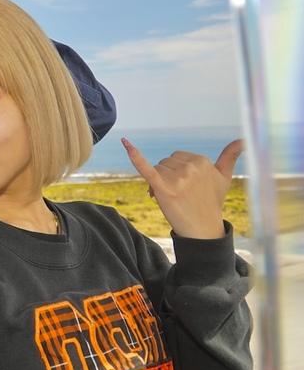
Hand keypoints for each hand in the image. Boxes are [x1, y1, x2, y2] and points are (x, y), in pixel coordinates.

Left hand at [123, 138, 242, 238]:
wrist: (203, 229)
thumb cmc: (212, 202)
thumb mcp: (224, 178)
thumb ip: (230, 157)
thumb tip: (243, 139)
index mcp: (202, 161)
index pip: (177, 157)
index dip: (177, 171)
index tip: (185, 185)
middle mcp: (190, 168)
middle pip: (166, 163)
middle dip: (168, 176)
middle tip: (179, 193)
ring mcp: (178, 179)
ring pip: (157, 169)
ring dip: (159, 181)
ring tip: (171, 197)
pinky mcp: (164, 189)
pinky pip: (147, 170)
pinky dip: (136, 157)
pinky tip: (126, 143)